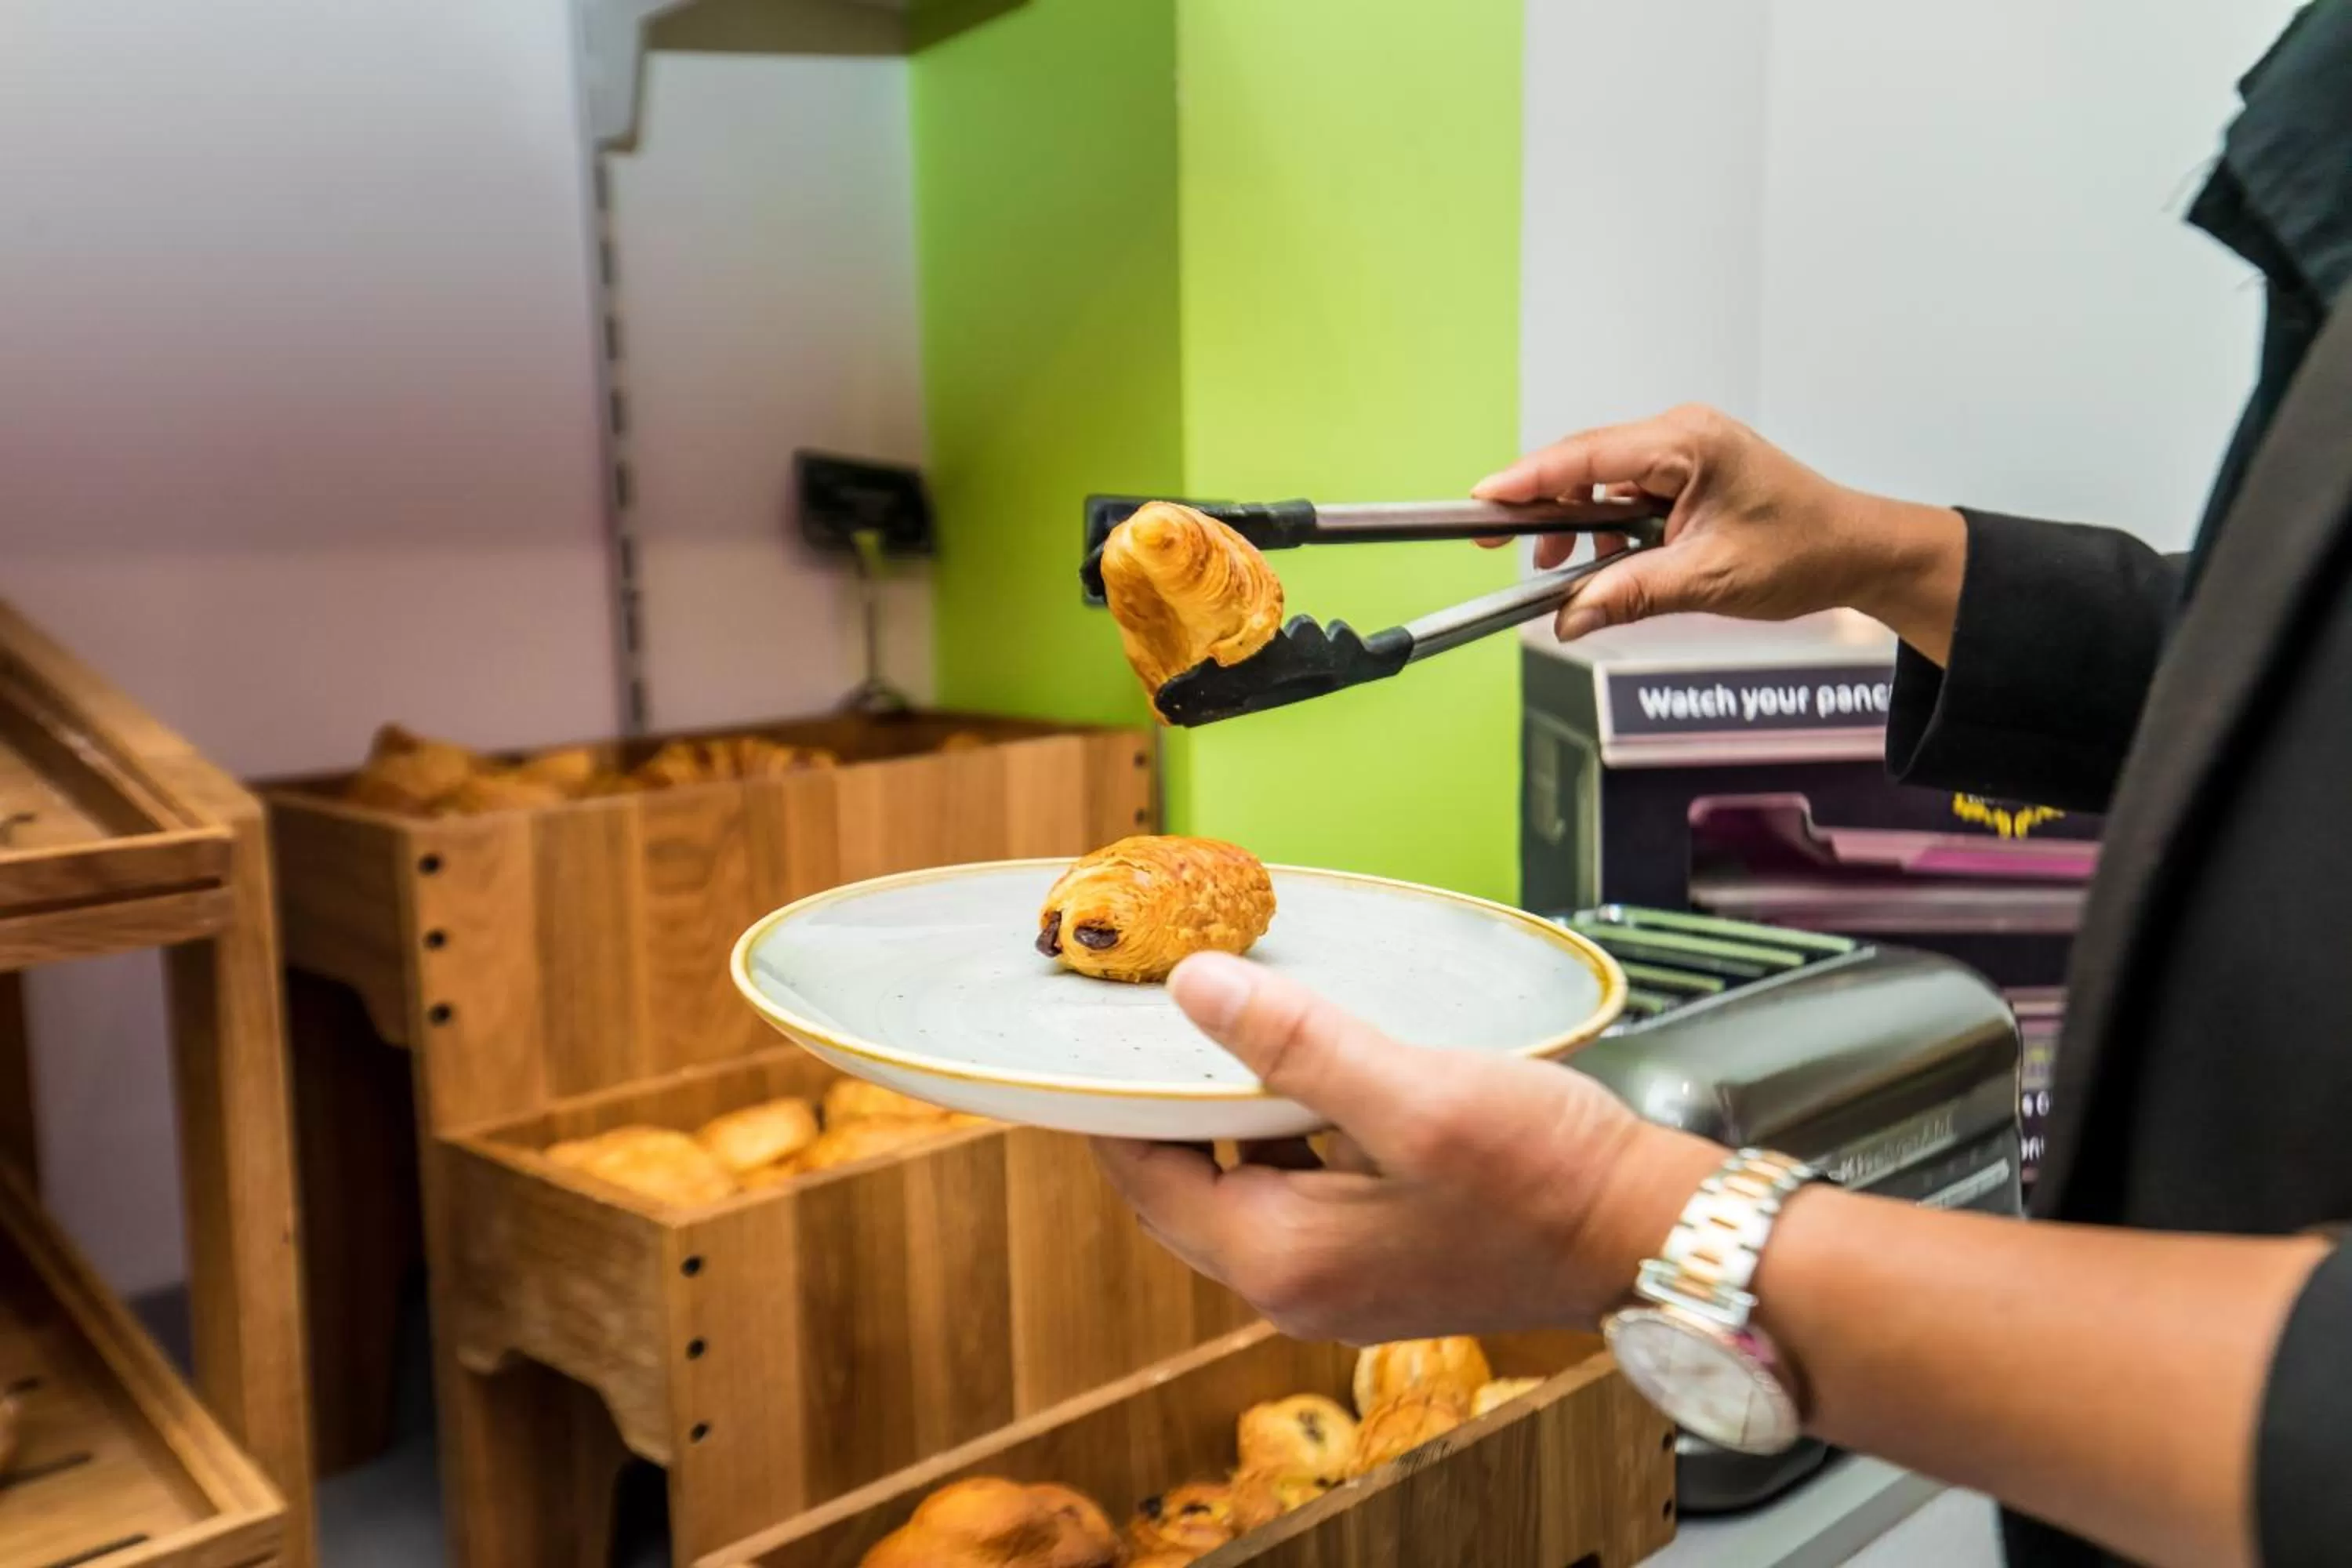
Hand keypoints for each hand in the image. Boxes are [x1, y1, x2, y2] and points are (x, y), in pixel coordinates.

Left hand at [1091, 953, 1723, 1343]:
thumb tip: (1193, 988)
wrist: (1649, 1234)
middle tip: (1148, 1018)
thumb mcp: (1416, 1095)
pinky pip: (1290, 1193)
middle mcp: (1295, 1287)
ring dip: (1221, 1118)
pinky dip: (1277, 1135)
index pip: (1143, 1176)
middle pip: (1178, 1190)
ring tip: (1220, 1032)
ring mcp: (1336, 1282)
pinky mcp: (1376, 1261)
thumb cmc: (1549, 1176)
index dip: (1110, 1100)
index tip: (1094, 1028)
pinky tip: (1303, 1075)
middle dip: (1158, 1108)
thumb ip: (1298, 1045)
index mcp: (1283, 1258)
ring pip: (1235, 1189)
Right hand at [1473, 404, 1967, 660]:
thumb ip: (1629, 595)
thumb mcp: (1707, 580)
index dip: (1527, 479)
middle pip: (1583, 464)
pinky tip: (1605, 563)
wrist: (1855, 551)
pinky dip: (1604, 529)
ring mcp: (1683, 453)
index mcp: (1688, 444)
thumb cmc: (1802, 550)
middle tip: (1499, 543)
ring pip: (1600, 482)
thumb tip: (1567, 617)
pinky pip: (1624, 494)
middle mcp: (1680, 435)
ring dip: (1575, 525)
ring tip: (1563, 570)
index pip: (1586, 455)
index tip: (1483, 500)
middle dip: (1542, 508)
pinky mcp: (1685, 475)